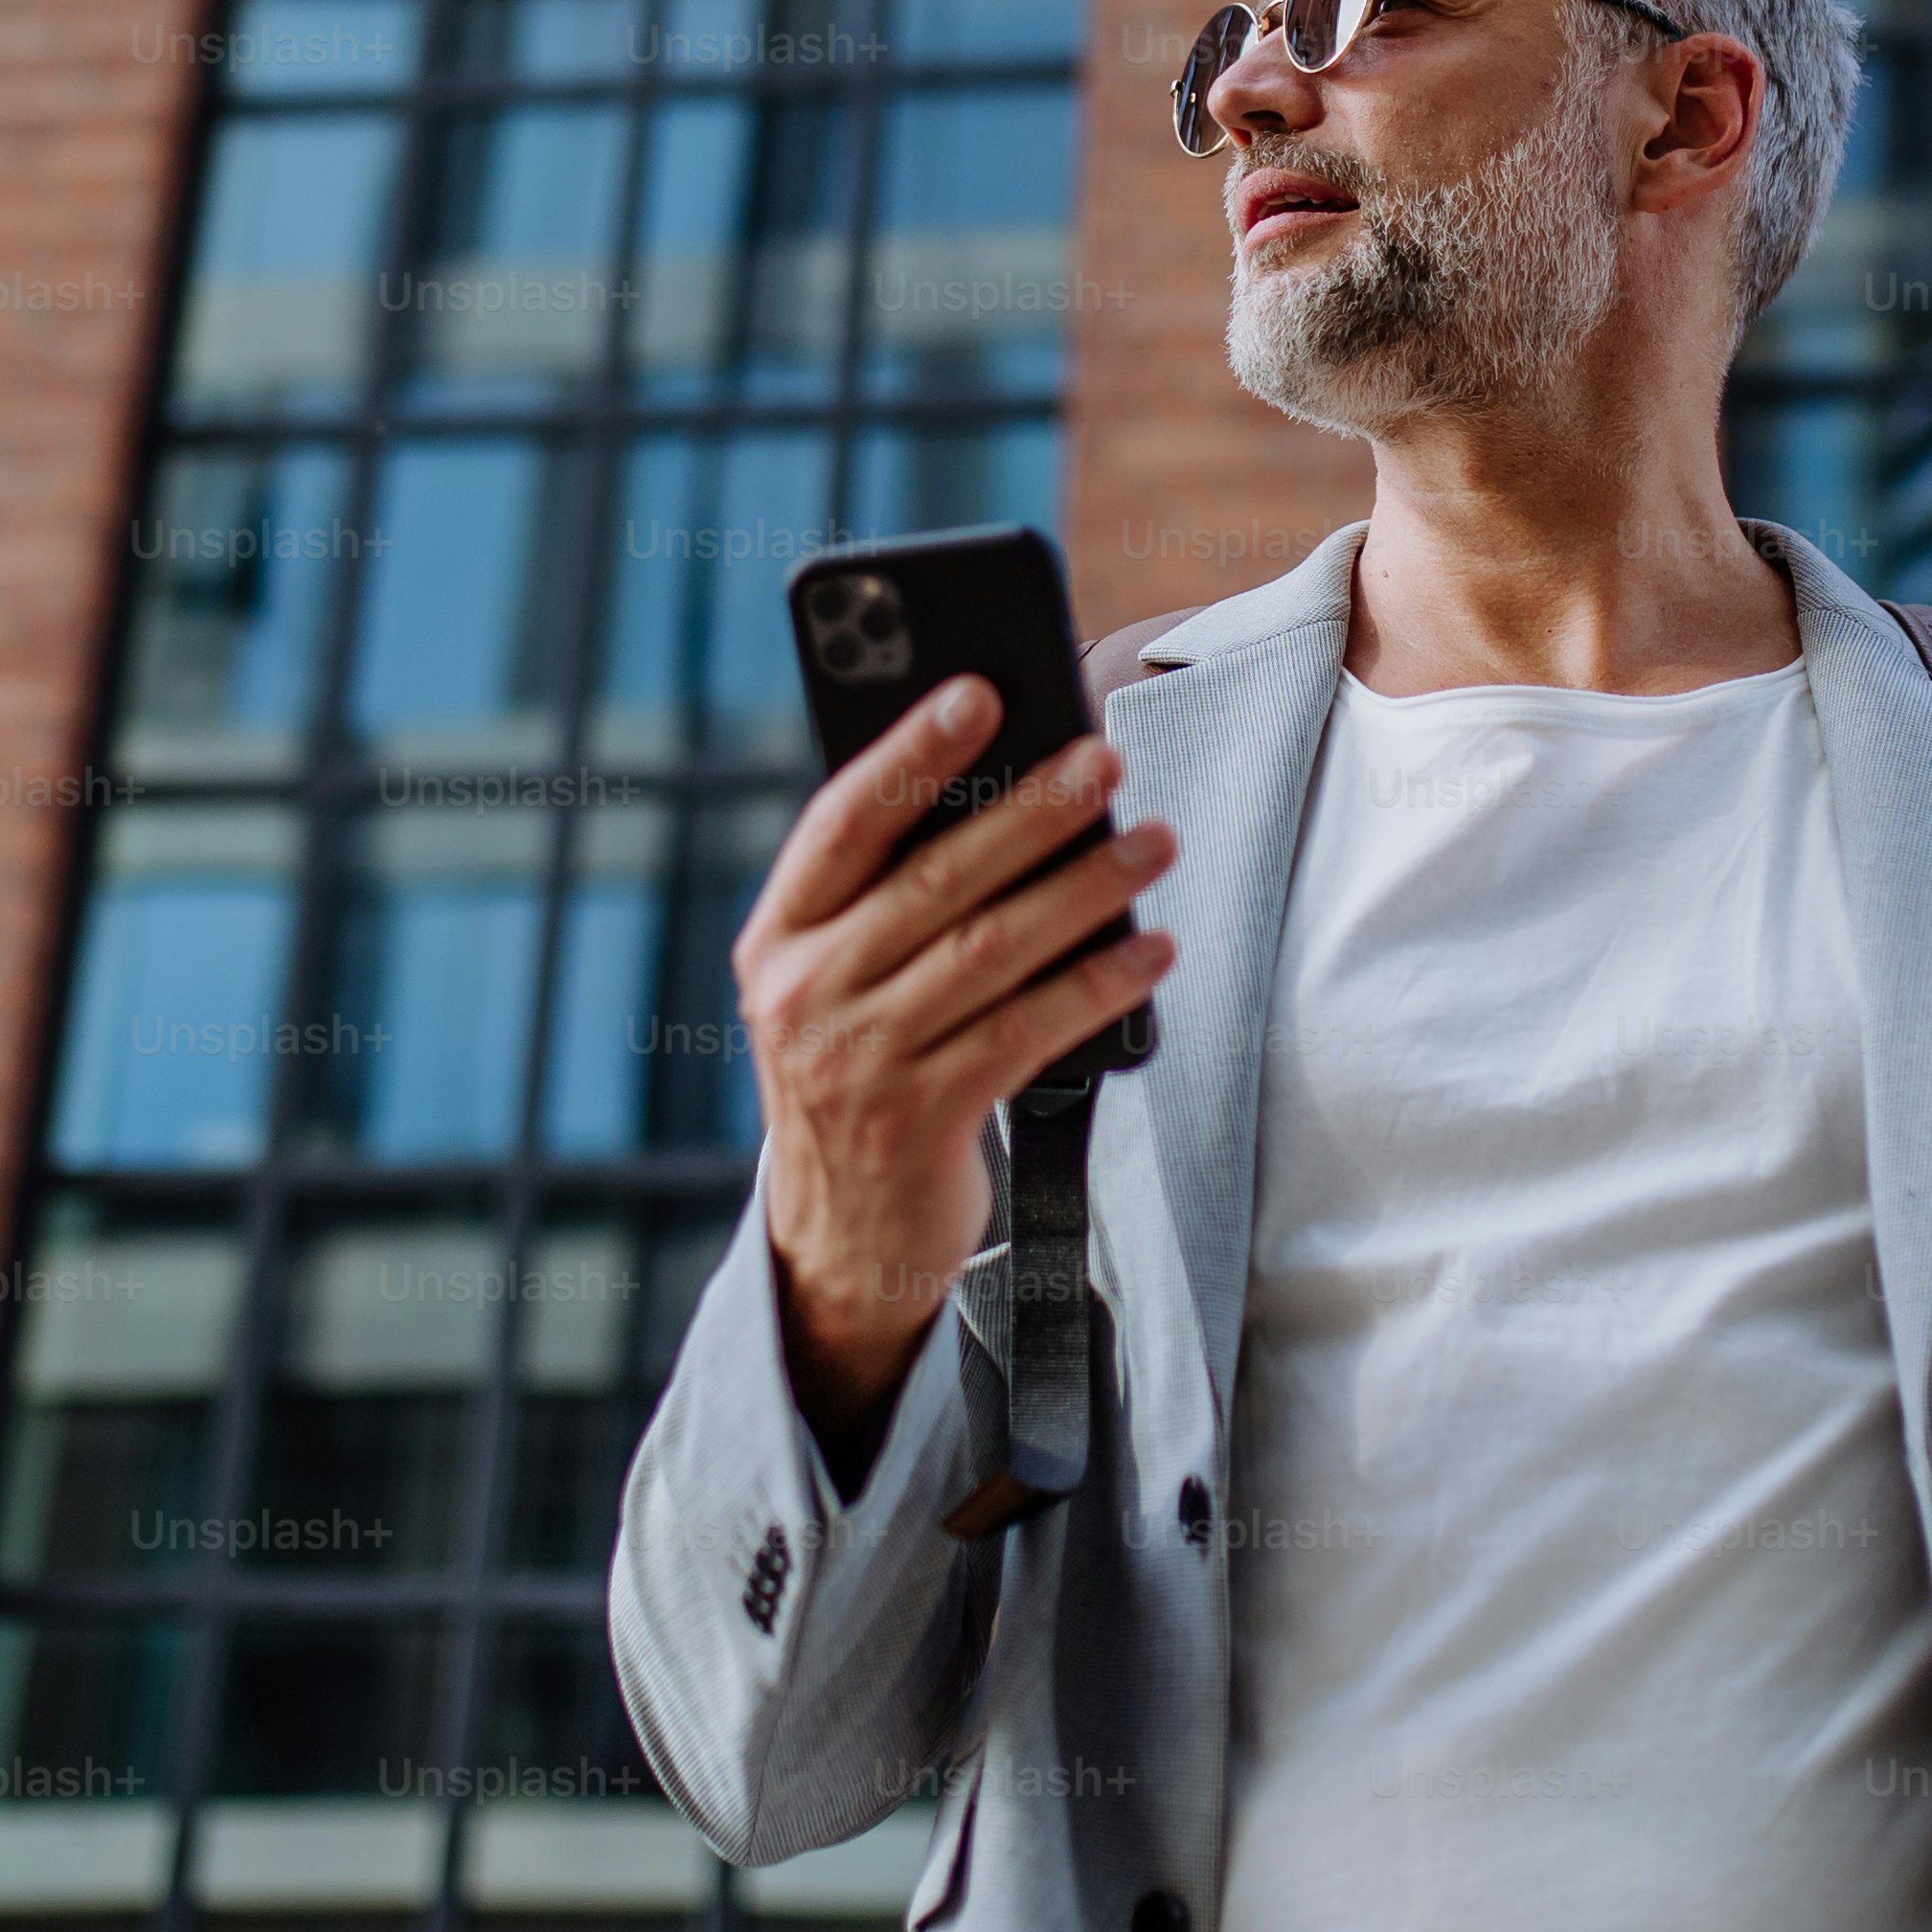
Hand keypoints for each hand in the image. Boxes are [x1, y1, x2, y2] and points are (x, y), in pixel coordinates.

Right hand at [740, 678, 1177, 1465]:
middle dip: (1032, 809)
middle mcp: (805, 994)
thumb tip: (1007, 790)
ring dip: (1086, 887)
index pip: (842, 822)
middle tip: (1107, 759)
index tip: (981, 693)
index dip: (911, 750)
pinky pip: (1028, 1030)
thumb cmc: (859, 1074)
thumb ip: (885, 902)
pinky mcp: (921, 1118)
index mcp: (777, 939)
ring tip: (1155, 843)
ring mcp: (858, 1061)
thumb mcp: (835, 984)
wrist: (840, 1237)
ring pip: (992, 949)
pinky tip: (1151, 950)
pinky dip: (1098, 983)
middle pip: (935, 879)